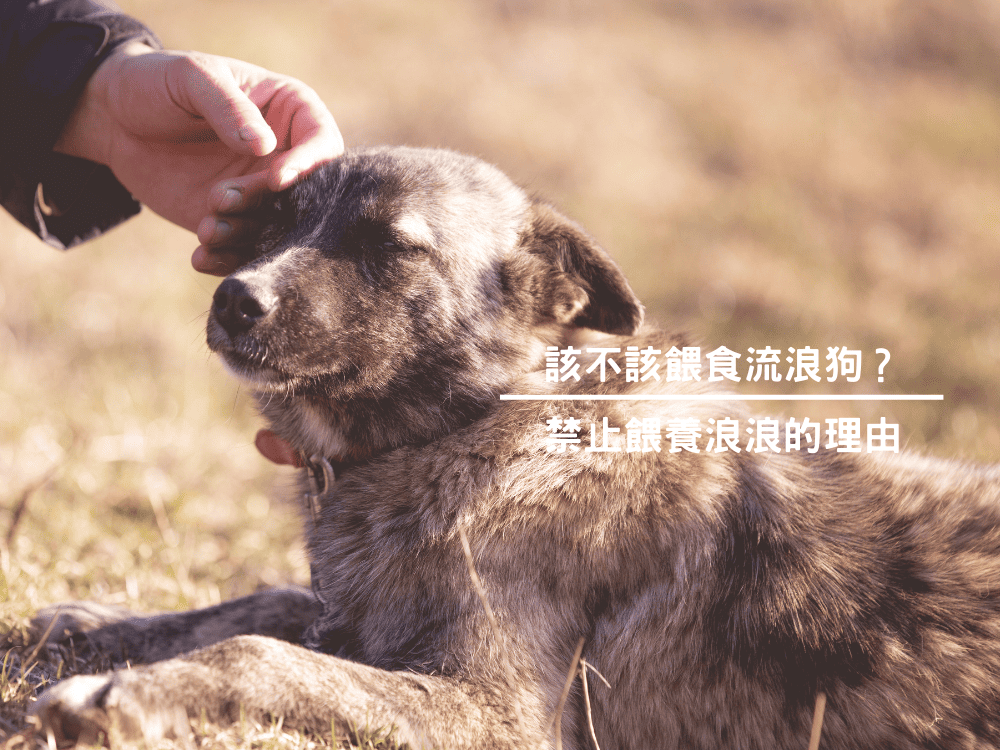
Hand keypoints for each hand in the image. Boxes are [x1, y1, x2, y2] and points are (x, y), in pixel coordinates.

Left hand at [55, 42, 343, 274]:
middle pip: (306, 194)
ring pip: (277, 227)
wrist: (113, 121)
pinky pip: (244, 248)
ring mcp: (260, 192)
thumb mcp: (192, 78)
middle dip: (270, 205)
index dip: (309, 165)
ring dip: (245, 235)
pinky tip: (201, 254)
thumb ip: (230, 107)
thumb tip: (266, 145)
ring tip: (206, 227)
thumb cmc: (157, 83)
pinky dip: (227, 258)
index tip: (276, 180)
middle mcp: (284, 156)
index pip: (323, 143)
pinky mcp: (233, 221)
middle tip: (222, 198)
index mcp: (290, 112)